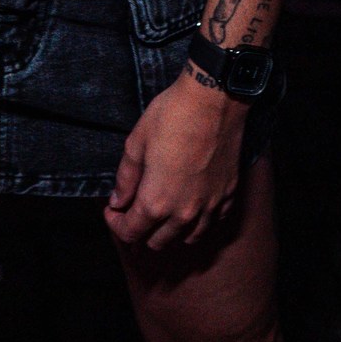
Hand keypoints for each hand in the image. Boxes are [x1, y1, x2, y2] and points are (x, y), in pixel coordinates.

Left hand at [103, 68, 246, 251]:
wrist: (214, 99)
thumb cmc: (172, 116)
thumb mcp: (136, 142)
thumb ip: (125, 178)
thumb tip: (118, 201)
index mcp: (156, 201)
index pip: (130, 233)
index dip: (116, 224)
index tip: (112, 210)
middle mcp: (184, 212)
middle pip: (158, 242)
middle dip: (141, 230)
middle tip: (134, 209)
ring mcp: (210, 206)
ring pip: (187, 238)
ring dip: (170, 231)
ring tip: (162, 212)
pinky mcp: (228, 194)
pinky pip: (213, 223)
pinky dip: (199, 222)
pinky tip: (192, 206)